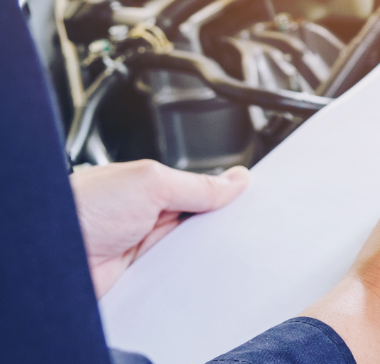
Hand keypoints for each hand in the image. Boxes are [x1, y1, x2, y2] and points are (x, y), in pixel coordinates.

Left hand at [71, 160, 250, 296]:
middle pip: (199, 221)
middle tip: (243, 225)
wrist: (48, 258)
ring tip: (221, 250)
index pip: (199, 189)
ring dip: (203, 253)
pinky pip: (176, 277)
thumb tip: (235, 179)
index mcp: (149, 187)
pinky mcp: (142, 277)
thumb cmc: (80, 208)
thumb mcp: (149, 182)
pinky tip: (199, 272)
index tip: (254, 198)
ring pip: (191, 251)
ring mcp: (143, 248)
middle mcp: (146, 216)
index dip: (226, 194)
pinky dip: (188, 277)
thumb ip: (196, 184)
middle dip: (219, 224)